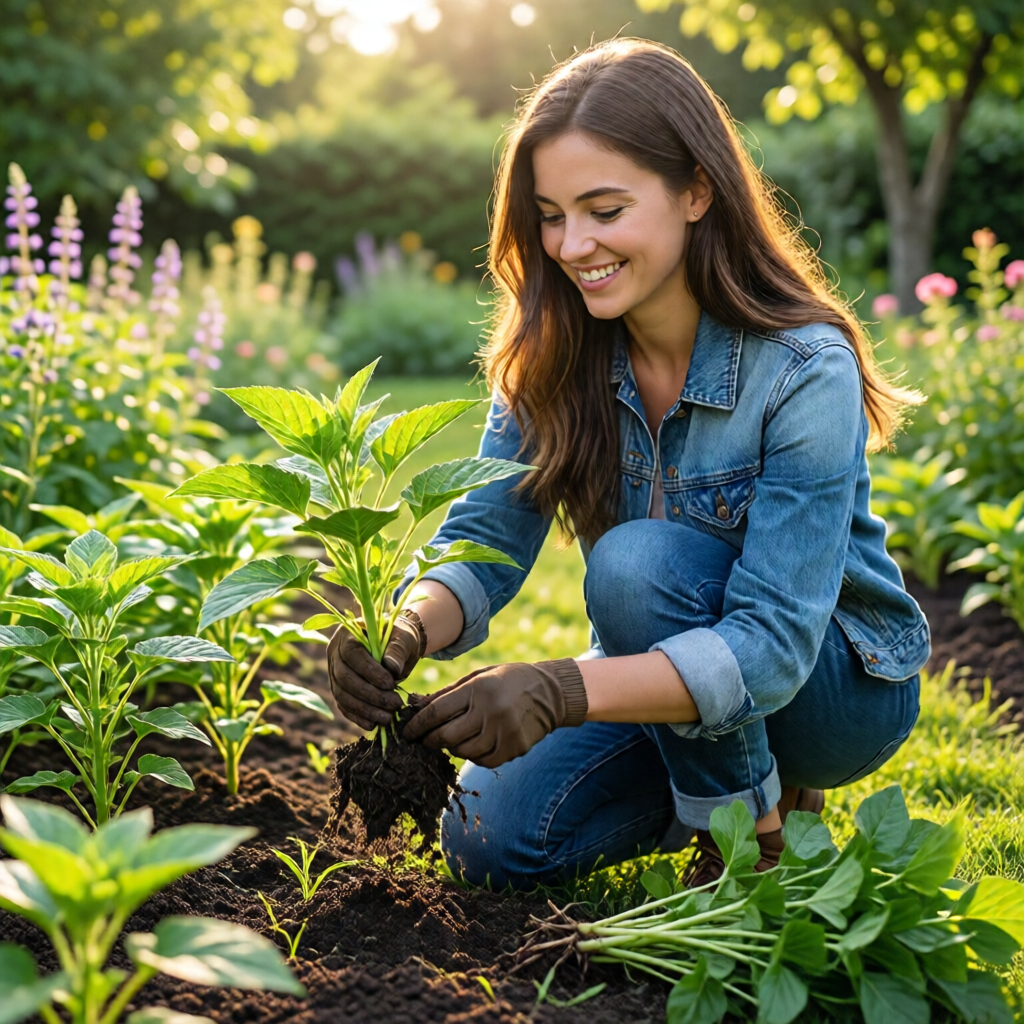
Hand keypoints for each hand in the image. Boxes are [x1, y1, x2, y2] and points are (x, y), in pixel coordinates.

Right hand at [327, 609, 427, 729]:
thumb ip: (398, 650)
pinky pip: (344, 706)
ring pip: (342, 695)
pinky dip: (358, 717)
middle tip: (394, 703)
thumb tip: (392, 668)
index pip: (351, 653)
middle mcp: (335, 653)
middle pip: (344, 678)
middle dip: (370, 694)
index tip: (390, 683)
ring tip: (387, 718)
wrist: (396, 648)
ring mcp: (334, 672)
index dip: (369, 671)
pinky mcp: (339, 689)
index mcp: (347, 634)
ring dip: (364, 709)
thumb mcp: (404, 638)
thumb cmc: (399, 639)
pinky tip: (373, 724)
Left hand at [402, 658, 587, 767]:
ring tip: (452, 739)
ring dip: (452, 748)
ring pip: (463, 752)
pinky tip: (474, 744)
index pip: (437, 712)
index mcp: (478, 689)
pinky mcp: (514, 748)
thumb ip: (448, 693)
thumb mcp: (478, 677)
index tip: (406, 732)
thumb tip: (416, 706)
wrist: (549, 692)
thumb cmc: (506, 680)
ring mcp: (504, 732)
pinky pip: (483, 761)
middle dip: (430, 740)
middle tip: (424, 740)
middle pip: (447, 736)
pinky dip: (473, 755)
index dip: (417, 725)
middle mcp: (491, 711)